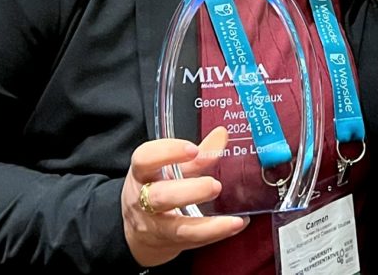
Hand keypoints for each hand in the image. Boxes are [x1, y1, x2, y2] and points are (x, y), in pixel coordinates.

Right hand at [121, 127, 247, 267]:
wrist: (140, 230)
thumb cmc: (157, 189)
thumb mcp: (171, 168)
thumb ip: (197, 154)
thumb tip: (222, 134)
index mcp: (142, 173)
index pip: (145, 159)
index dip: (168, 152)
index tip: (193, 149)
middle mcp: (143, 200)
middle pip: (159, 196)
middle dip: (189, 191)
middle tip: (215, 185)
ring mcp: (155, 225)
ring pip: (176, 226)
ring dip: (206, 224)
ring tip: (233, 217)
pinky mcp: (170, 242)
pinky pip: (193, 240)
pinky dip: (217, 233)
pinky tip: (237, 224)